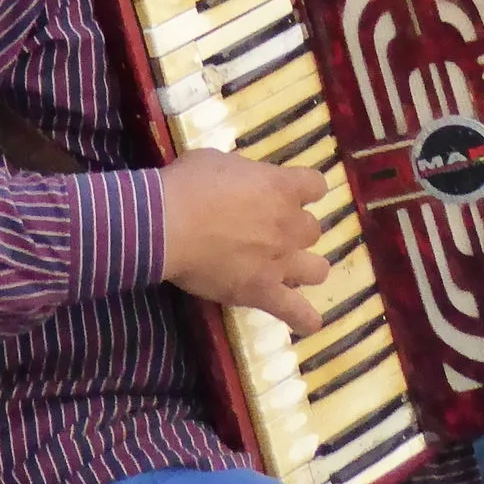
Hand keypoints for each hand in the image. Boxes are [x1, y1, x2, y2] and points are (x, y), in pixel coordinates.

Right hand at [160, 149, 329, 336]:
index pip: (316, 185)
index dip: (305, 189)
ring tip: (286, 270)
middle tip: (269, 232)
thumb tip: (242, 184)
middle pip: (312, 230)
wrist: (166, 224)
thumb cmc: (187, 185)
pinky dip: (304, 318)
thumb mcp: (218, 161)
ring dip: (305, 268)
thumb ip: (243, 175)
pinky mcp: (263, 292)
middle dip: (295, 230)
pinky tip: (306, 322)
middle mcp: (289, 225)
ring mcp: (280, 262)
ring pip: (317, 270)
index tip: (289, 193)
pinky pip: (296, 312)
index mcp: (281, 188)